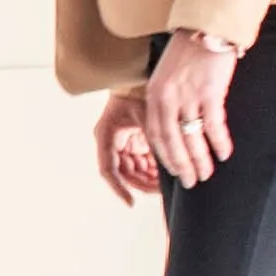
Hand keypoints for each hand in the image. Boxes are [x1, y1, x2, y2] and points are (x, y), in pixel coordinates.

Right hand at [93, 88, 158, 205]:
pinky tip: (168, 170)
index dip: (119, 188)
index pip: (109, 170)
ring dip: (149, 175)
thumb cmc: (137, 89)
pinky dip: (154, 165)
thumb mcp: (145, 116)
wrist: (139, 73)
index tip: (131, 202)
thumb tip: (169, 163)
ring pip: (135, 168)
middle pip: (125, 173)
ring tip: (168, 180)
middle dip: (142, 183)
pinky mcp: (135, 138)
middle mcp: (112, 142)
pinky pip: (143, 159)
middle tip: (160, 190)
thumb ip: (154, 140)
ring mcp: (124, 141)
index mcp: (106, 137)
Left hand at [140, 32, 237, 189]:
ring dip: (200, 159)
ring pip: (192, 138)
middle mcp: (167, 98)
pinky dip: (219, 142)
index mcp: (154, 95)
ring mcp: (188, 96)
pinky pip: (213, 125)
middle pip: (171, 142)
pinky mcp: (210, 93)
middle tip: (192, 182)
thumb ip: (167, 100)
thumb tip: (176, 127)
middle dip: (182, 165)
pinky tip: (225, 154)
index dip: (165, 156)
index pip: (155, 135)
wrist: (206, 28)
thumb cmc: (188, 53)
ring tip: (208, 173)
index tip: (174, 172)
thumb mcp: (166, 76)